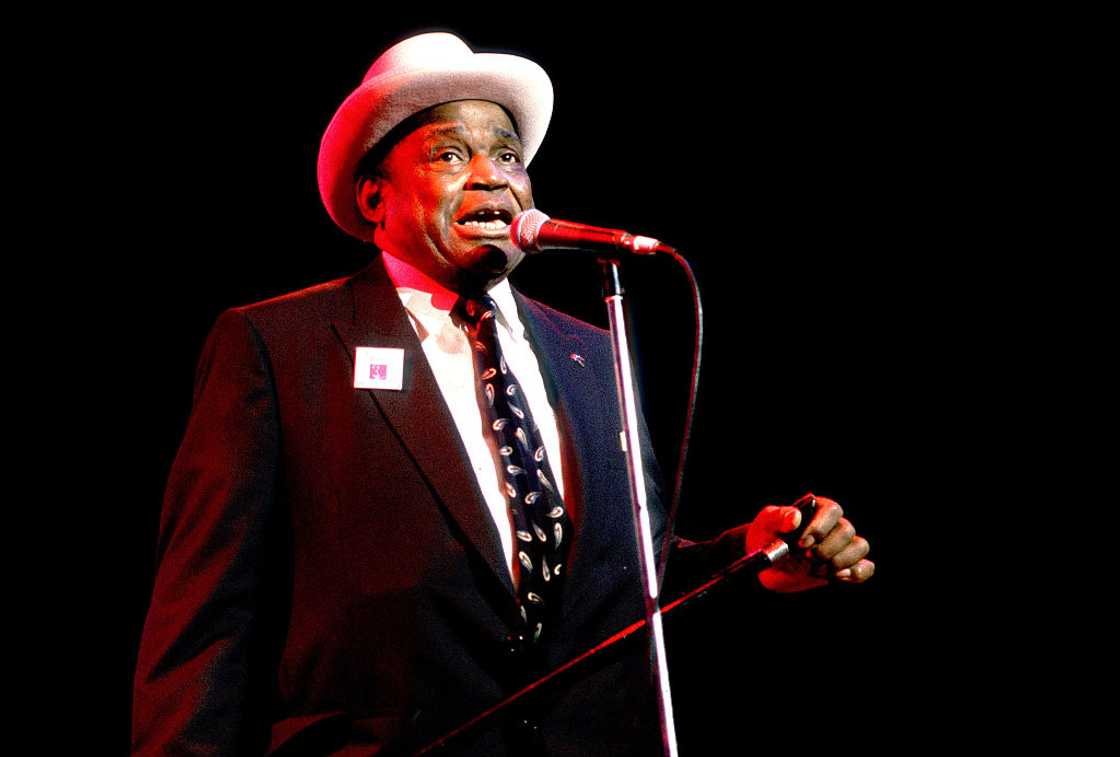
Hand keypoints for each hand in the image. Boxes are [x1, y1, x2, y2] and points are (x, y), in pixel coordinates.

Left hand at [747, 493, 874, 592]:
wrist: (768, 564)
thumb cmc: (767, 536)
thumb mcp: (766, 523)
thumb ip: (779, 517)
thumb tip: (795, 517)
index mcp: (817, 509)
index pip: (832, 510)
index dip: (820, 527)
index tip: (802, 543)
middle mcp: (834, 525)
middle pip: (847, 530)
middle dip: (826, 548)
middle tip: (807, 557)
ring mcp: (842, 546)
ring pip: (860, 547)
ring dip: (839, 561)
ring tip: (816, 569)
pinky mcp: (846, 566)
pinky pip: (866, 567)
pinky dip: (856, 573)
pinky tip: (836, 576)